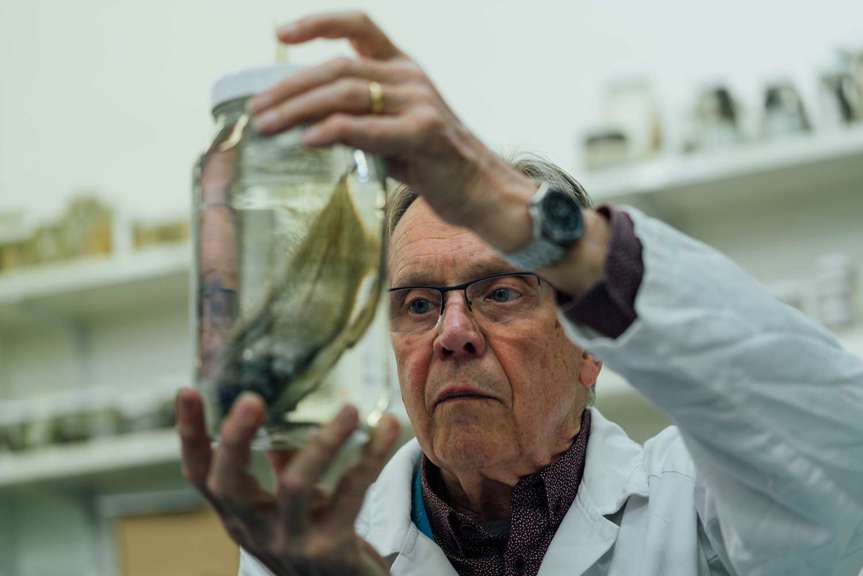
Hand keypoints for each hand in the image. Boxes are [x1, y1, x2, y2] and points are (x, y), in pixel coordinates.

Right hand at [176, 388, 399, 575]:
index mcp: (241, 514)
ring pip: (295, 486)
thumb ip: (282, 462)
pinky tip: (389, 429)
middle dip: (236, 440)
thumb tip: (281, 411)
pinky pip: (350, 495)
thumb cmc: (318, 538)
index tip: (187, 391)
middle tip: (252, 398)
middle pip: (230, 485)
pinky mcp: (331, 550)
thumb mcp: (292, 504)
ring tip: (349, 409)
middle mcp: (257, 530)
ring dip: (324, 442)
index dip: (191, 436)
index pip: (202, 476)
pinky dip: (371, 458)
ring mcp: (292, 544)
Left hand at [248, 11, 535, 238]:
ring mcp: (419, 102)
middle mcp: (411, 77)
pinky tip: (306, 141)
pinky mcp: (423, 133)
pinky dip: (331, 131)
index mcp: (404, 68)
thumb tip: (309, 125)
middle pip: (337, 69)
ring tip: (268, 126)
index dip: (318, 23)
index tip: (280, 35)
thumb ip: (360, 119)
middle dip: (289, 88)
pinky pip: (365, 127)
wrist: (483, 191)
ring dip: (298, 110)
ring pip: (344, 94)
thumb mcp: (394, 132)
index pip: (359, 27)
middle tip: (257, 109)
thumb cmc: (435, 164)